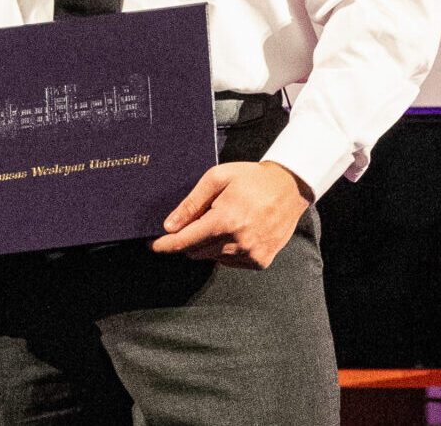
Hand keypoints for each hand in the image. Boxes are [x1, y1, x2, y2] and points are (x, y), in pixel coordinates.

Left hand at [151, 161, 311, 268]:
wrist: (288, 188)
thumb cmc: (250, 179)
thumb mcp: (217, 179)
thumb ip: (192, 203)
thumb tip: (170, 225)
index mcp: (225, 221)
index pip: (186, 241)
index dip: (167, 244)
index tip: (152, 245)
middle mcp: (238, 243)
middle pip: (197, 251)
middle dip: (187, 239)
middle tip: (191, 221)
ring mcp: (251, 255)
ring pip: (213, 257)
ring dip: (208, 243)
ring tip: (220, 219)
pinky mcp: (260, 262)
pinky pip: (230, 262)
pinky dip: (224, 250)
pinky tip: (233, 230)